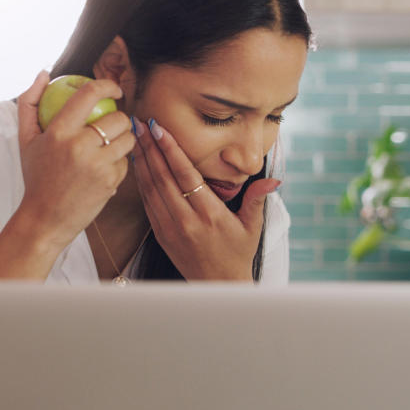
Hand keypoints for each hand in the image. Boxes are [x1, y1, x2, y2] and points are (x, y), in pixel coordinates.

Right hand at [15, 71, 135, 248]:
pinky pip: (125, 161)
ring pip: (127, 138)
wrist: (44, 219)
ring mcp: (97, 166)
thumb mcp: (26, 140)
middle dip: (119, 117)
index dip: (107, 84)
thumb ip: (30, 103)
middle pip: (117, 117)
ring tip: (109, 145)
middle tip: (111, 123)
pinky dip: (118, 162)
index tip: (113, 88)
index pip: (89, 94)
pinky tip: (104, 168)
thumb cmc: (36, 176)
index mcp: (58, 132)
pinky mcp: (110, 182)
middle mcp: (79, 147)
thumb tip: (44, 73)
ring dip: (122, 138)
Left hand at [130, 118, 279, 280]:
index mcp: (210, 215)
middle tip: (140, 123)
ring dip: (142, 161)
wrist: (218, 286)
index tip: (159, 129)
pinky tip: (138, 163)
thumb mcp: (252, 226)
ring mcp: (170, 228)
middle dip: (151, 148)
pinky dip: (141, 181)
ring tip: (135, 137)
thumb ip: (258, 199)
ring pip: (151, 188)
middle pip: (163, 177)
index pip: (186, 175)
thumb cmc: (237, 253)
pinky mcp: (160, 234)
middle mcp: (186, 220)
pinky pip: (147, 202)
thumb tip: (274, 180)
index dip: (171, 150)